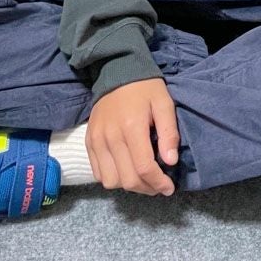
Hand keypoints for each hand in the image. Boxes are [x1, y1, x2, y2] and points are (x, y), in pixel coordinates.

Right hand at [86, 77, 179, 195]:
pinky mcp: (88, 142)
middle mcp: (110, 137)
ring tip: (143, 178)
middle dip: (147, 188)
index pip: (143, 168)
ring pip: (110, 181)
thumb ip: (169, 132)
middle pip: (127, 179)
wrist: (116, 71)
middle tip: (159, 185)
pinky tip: (126, 169)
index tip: (169, 188)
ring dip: (129, 185)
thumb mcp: (164, 104)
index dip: (158, 183)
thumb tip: (171, 162)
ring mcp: (96, 141)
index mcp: (132, 127)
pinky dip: (113, 177)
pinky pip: (98, 173)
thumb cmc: (145, 88)